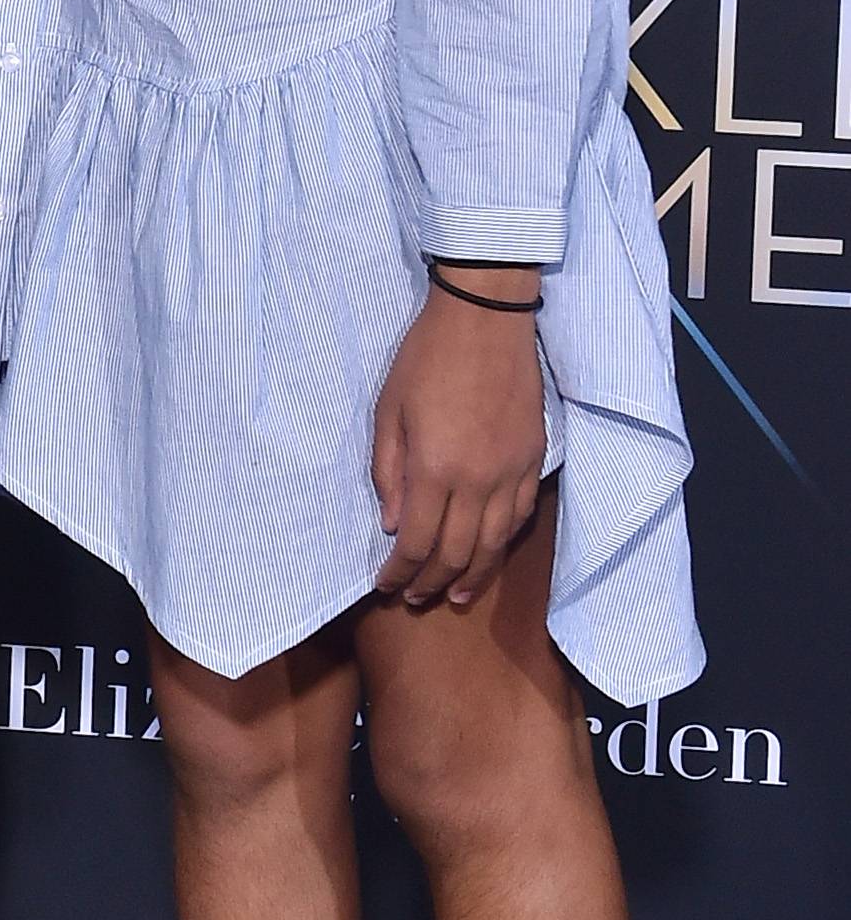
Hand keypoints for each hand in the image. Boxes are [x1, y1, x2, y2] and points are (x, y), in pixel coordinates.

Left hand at [368, 278, 545, 610]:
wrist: (485, 320)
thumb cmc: (425, 359)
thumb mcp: (388, 411)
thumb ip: (388, 471)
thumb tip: (391, 523)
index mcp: (434, 468)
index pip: (416, 542)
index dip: (399, 572)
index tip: (385, 586)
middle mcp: (477, 480)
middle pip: (456, 553)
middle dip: (432, 582)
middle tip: (415, 598)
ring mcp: (511, 472)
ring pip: (494, 543)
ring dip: (473, 575)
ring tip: (456, 594)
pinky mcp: (534, 459)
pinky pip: (520, 516)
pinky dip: (502, 542)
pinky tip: (488, 552)